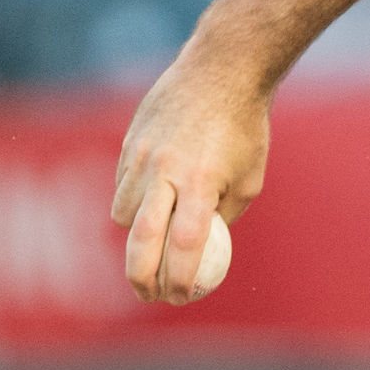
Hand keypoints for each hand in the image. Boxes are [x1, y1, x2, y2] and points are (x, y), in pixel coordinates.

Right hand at [111, 49, 267, 305]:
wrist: (220, 71)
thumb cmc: (244, 130)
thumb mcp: (248, 179)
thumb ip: (220, 216)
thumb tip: (199, 254)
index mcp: (201, 182)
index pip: (186, 245)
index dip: (181, 278)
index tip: (181, 298)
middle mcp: (165, 171)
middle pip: (142, 239)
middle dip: (140, 277)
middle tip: (148, 295)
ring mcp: (140, 156)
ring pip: (124, 214)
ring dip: (136, 236)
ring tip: (155, 241)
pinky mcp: (127, 144)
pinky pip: (121, 187)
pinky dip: (134, 202)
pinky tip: (153, 199)